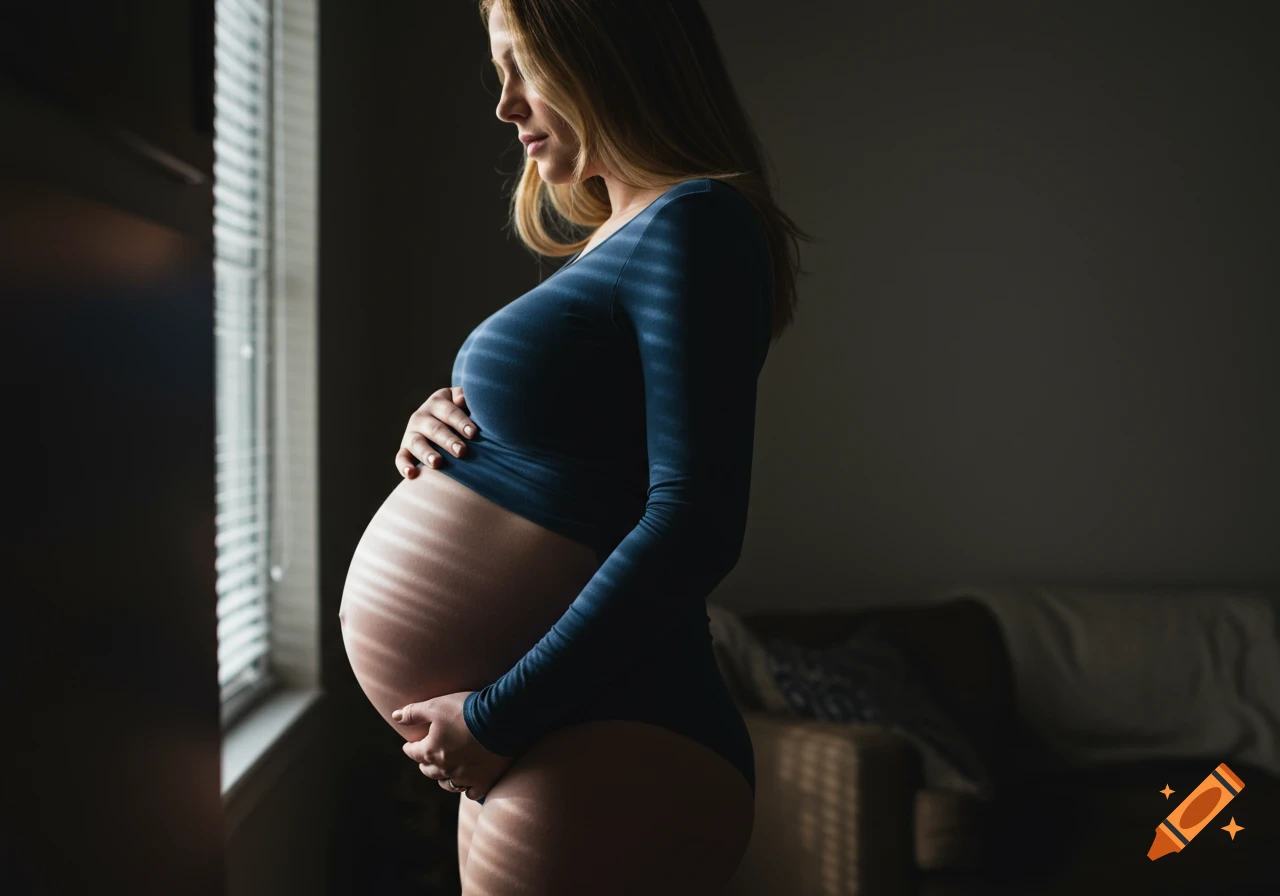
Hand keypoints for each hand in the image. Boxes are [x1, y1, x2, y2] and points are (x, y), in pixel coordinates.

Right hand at [395, 386, 477, 478]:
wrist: (443, 423)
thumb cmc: (461, 414)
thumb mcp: (463, 401)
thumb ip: (464, 398)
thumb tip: (462, 400)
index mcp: (437, 402)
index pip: (449, 411)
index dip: (460, 421)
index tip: (472, 433)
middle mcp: (421, 416)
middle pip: (434, 429)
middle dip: (448, 440)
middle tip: (461, 451)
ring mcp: (411, 433)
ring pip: (417, 443)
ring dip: (426, 453)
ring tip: (437, 463)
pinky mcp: (404, 450)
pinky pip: (401, 458)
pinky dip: (404, 466)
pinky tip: (411, 474)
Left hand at [395, 691, 513, 800]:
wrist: (501, 718)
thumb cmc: (466, 709)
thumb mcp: (436, 705)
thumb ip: (414, 712)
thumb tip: (395, 716)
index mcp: (431, 751)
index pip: (413, 752)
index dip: (410, 747)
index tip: (409, 745)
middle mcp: (446, 768)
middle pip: (429, 771)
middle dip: (425, 764)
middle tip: (426, 759)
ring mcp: (465, 777)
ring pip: (448, 784)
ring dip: (444, 779)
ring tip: (445, 773)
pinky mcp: (485, 780)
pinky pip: (472, 792)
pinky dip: (469, 789)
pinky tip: (469, 785)